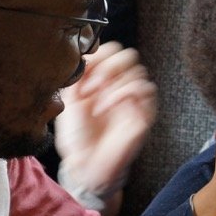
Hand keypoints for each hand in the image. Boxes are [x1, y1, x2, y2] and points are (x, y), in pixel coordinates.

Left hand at [55, 42, 157, 215]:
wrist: (85, 163)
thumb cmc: (76, 135)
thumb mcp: (69, 99)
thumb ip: (78, 74)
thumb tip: (85, 52)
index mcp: (102, 79)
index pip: (111, 51)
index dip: (99, 55)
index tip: (85, 69)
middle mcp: (119, 85)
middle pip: (127, 55)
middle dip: (109, 66)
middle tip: (92, 85)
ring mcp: (132, 99)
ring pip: (138, 70)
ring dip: (114, 83)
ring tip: (96, 102)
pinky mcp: (143, 112)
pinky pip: (145, 88)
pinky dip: (123, 93)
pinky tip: (108, 107)